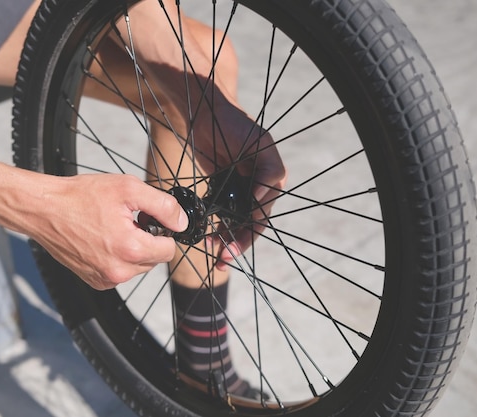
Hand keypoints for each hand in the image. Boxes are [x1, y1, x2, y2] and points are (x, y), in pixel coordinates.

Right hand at [25, 174, 187, 289]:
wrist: (44, 210)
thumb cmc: (81, 197)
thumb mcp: (128, 188)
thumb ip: (162, 205)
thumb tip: (181, 222)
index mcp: (131, 249)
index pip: (169, 250)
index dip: (164, 230)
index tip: (150, 218)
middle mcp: (119, 271)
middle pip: (154, 259)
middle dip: (148, 240)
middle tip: (129, 220)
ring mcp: (105, 279)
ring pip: (138, 267)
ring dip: (133, 249)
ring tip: (113, 228)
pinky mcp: (95, 281)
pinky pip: (120, 272)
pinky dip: (118, 258)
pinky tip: (103, 240)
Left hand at [192, 96, 286, 269]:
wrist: (205, 114)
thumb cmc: (235, 125)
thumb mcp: (260, 144)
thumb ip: (268, 171)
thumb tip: (263, 199)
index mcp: (271, 181)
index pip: (262, 217)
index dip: (249, 237)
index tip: (231, 249)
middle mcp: (257, 188)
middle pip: (249, 226)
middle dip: (237, 245)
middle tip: (222, 261)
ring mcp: (238, 190)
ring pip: (234, 224)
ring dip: (225, 241)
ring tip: (212, 254)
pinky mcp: (220, 189)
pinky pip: (220, 214)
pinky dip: (215, 227)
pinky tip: (206, 238)